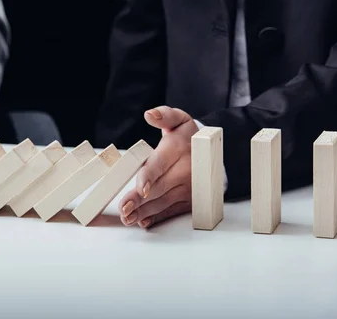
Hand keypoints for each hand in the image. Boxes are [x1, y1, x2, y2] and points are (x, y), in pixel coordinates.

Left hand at [119, 106, 197, 227]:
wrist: (213, 153)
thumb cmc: (188, 136)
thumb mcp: (179, 120)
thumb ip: (165, 115)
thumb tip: (150, 114)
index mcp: (178, 150)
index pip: (160, 164)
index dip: (149, 177)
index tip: (141, 188)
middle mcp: (185, 171)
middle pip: (158, 188)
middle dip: (140, 200)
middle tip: (123, 209)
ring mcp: (188, 189)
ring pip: (163, 202)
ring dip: (144, 212)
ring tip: (127, 218)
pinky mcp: (190, 201)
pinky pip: (172, 211)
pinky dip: (157, 218)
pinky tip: (143, 222)